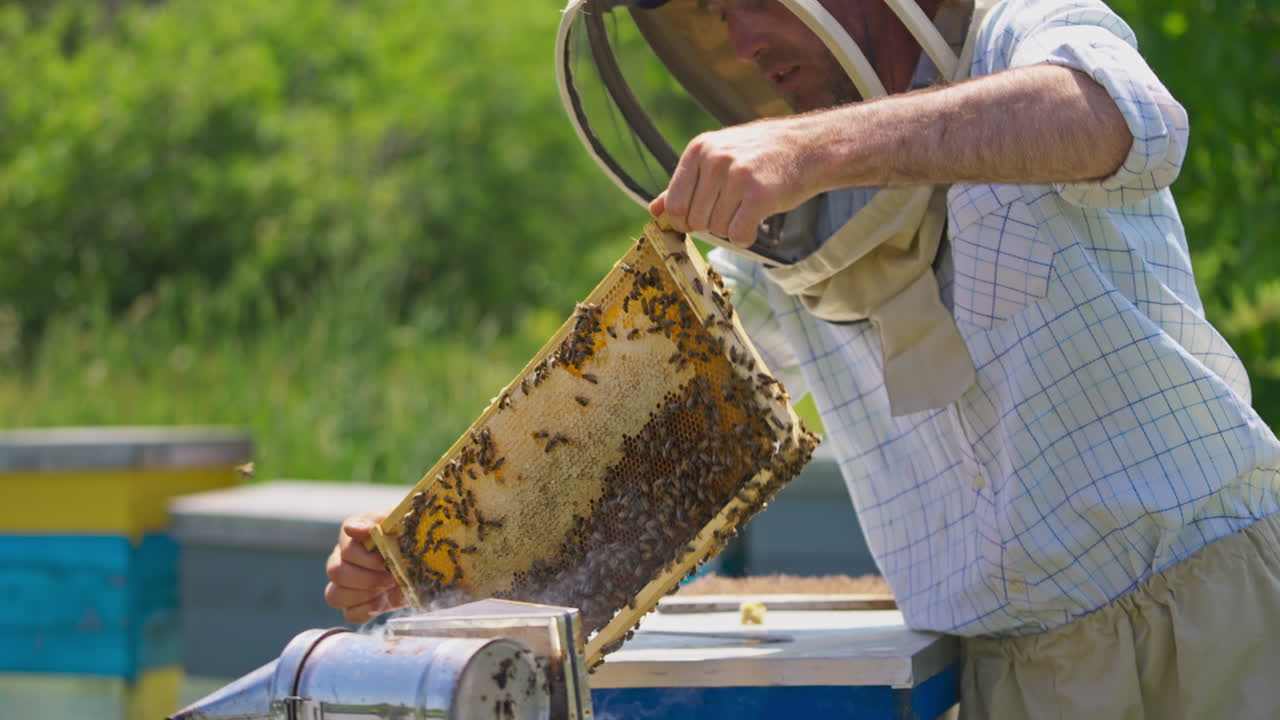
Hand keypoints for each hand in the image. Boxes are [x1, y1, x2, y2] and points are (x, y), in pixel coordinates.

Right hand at [324, 508, 406, 622]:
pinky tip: (383, 601)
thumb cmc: (410, 536)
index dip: (368, 559)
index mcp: (351, 536)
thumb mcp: (400, 524)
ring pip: (334, 595)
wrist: (426, 557)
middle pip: (336, 573)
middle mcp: (342, 558)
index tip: (387, 561)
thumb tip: (352, 529)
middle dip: (368, 578)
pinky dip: (367, 611)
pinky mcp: (355, 604)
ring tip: (387, 587)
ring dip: (364, 594)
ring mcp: (345, 583)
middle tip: (392, 577)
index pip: (346, 550)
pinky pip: (349, 614)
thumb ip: (377, 522)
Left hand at [650, 116, 822, 247]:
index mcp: (698, 150)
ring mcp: (737, 176)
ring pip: (717, 229)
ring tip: (748, 206)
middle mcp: (715, 160)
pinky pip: (738, 235)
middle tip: (734, 206)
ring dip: (732, 228)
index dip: (685, 220)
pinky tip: (756, 220)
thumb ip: (684, 184)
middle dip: (713, 223)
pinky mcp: (759, 195)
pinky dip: (746, 236)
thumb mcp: (717, 157)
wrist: (808, 147)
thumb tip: (655, 211)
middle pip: (695, 221)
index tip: (702, 217)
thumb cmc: (760, 155)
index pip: (675, 204)